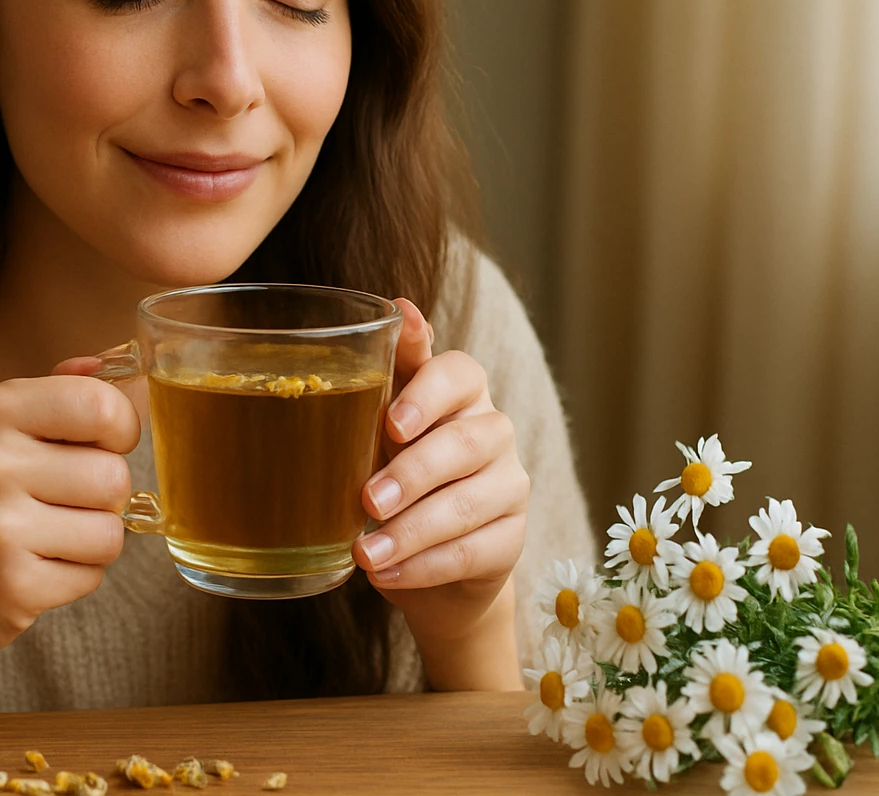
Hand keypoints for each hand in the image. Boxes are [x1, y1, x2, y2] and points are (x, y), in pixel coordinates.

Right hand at [0, 373, 138, 712]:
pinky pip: (92, 576)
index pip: (103, 405)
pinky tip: (31, 569)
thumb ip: (65, 392)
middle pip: (114, 476)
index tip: (99, 444)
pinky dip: (72, 579)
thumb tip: (125, 361)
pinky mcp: (11, 583)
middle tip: (52, 505)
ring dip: (89, 543)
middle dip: (101, 499)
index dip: (121, 429)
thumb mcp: (5, 431)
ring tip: (41, 539)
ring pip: (110, 532)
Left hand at [351, 299, 528, 686]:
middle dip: (412, 473)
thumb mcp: (379, 425)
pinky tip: (386, 573)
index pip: (459, 372)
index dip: (427, 394)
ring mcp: (510, 485)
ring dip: (411, 531)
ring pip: (468, 503)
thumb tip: (394, 304)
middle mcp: (492, 431)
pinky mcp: (513, 538)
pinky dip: (424, 565)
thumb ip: (388, 369)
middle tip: (367, 499)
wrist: (424, 560)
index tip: (392, 423)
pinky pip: (473, 551)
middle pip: (463, 444)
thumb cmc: (394, 472)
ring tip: (366, 552)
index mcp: (460, 391)